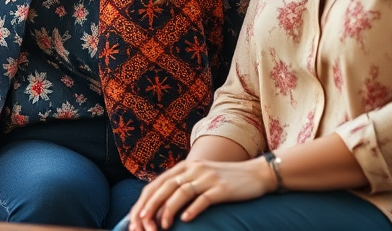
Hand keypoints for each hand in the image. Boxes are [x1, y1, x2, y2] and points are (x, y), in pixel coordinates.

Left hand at [128, 158, 273, 230]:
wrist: (255, 174)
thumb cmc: (225, 180)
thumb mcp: (199, 177)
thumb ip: (182, 186)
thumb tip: (160, 206)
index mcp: (185, 167)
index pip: (157, 183)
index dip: (145, 200)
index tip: (136, 217)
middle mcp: (193, 169)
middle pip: (165, 187)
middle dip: (151, 206)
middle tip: (143, 223)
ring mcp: (207, 178)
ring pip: (181, 192)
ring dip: (168, 210)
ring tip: (162, 226)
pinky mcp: (221, 188)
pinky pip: (203, 199)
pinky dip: (192, 210)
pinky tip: (186, 220)